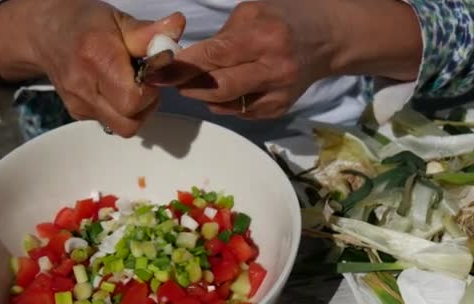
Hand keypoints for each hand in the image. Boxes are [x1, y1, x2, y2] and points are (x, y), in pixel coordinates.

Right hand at [0, 0, 184, 136]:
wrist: (46, 33)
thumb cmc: (86, 24)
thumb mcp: (119, 21)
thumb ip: (149, 32)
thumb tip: (177, 25)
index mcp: (97, 58)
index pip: (132, 100)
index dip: (150, 92)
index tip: (150, 74)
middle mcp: (84, 87)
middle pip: (128, 123)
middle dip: (145, 106)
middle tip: (144, 83)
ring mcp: (78, 105)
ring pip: (122, 127)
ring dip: (134, 111)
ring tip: (130, 85)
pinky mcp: (78, 114)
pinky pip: (110, 122)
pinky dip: (120, 110)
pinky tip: (115, 89)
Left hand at [152, 0, 420, 118]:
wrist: (326, 39)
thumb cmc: (282, 18)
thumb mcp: (252, 11)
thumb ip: (222, 35)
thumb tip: (190, 58)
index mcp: (263, 36)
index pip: (215, 55)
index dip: (183, 66)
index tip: (157, 70)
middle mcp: (273, 67)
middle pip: (218, 86)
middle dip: (187, 85)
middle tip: (168, 81)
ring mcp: (278, 92)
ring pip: (227, 104)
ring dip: (201, 96)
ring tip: (189, 85)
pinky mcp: (279, 108)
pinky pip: (240, 112)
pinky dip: (222, 104)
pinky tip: (216, 92)